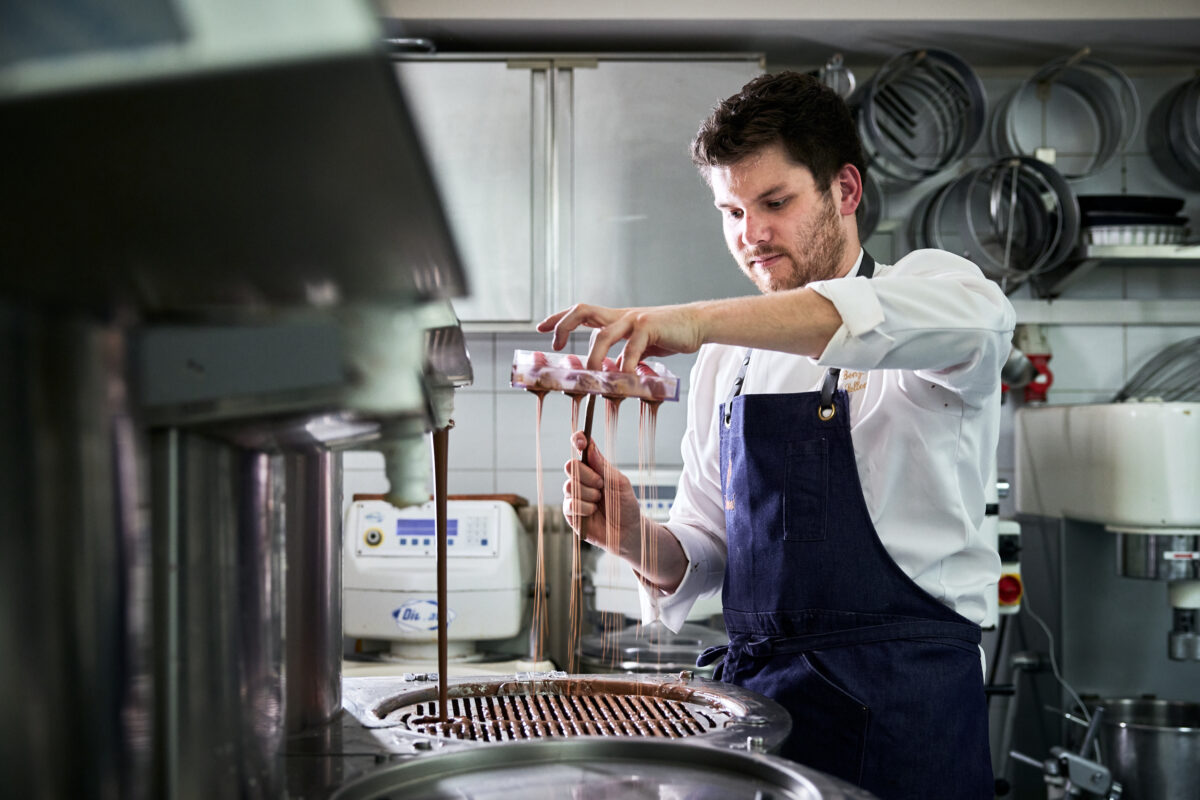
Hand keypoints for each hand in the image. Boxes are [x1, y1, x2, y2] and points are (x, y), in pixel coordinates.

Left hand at [537, 302, 705, 372]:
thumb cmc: (668, 334)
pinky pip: (631, 349)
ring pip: (603, 334)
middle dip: (563, 325)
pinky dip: (625, 366)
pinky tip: (624, 380)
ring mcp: (633, 320)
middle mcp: (620, 316)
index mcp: (615, 318)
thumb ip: (626, 355)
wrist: (696, 323)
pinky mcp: (649, 328)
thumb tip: (615, 372)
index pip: (580, 313)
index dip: (558, 318)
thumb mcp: (641, 346)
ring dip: (594, 358)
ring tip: (592, 376)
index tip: (540, 327)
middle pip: (583, 311)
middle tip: (555, 345)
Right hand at [561, 431, 643, 555]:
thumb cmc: (626, 506)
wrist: (628, 531)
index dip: (577, 440)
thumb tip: (590, 447)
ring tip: (599, 502)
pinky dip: (584, 508)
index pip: (580, 448)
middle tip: (601, 485)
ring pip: (569, 486)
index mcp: (593, 467)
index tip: (581, 441)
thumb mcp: (619, 482)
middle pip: (571, 466)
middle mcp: (581, 479)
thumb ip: (603, 466)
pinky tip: (592, 512)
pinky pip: (570, 504)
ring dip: (589, 494)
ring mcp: (574, 495)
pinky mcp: (570, 513)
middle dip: (588, 476)